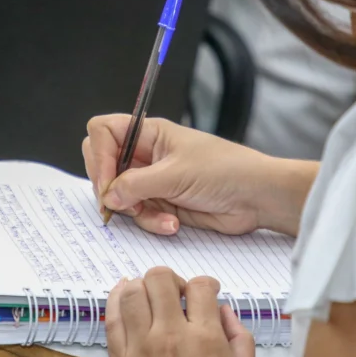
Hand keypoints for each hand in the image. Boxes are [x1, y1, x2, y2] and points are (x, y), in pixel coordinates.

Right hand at [82, 115, 315, 235]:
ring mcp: (153, 180)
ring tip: (164, 216)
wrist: (257, 197)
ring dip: (138, 211)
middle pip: (105, 165)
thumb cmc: (225, 170)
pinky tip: (173, 224)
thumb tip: (107, 196)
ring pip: (121, 196)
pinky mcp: (163, 203)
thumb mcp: (176, 174)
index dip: (99, 155)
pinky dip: (152, 222)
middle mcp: (147, 154)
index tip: (108, 181)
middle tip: (121, 203)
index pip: (104, 132)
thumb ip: (135, 185)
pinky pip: (141, 214)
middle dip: (110, 188)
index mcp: (150, 132)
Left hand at [107, 267, 254, 356]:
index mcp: (204, 340)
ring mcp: (140, 346)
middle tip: (178, 293)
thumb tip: (224, 312)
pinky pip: (111, 317)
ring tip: (154, 296)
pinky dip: (116, 298)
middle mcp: (169, 337)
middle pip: (161, 279)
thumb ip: (239, 339)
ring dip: (144, 286)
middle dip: (172, 279)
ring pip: (133, 291)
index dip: (206, 283)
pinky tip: (126, 291)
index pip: (201, 286)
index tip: (207, 291)